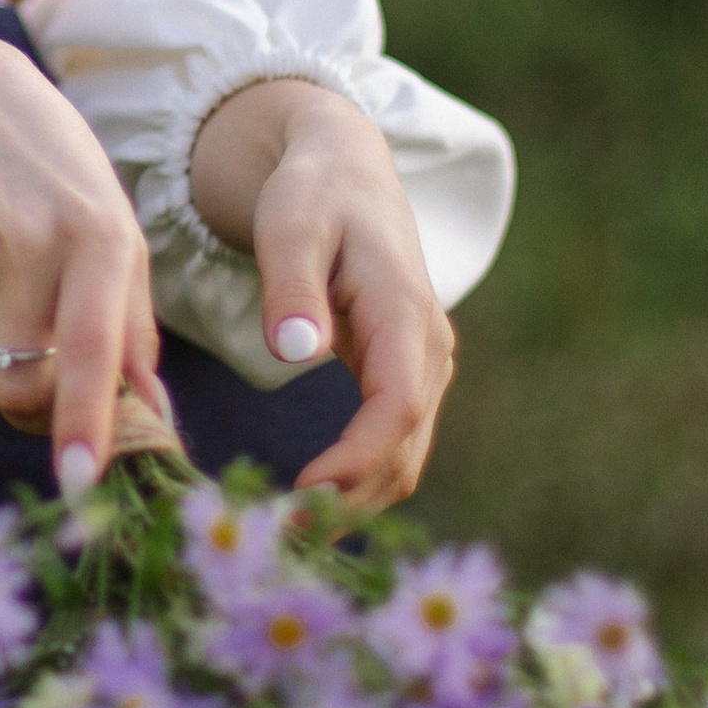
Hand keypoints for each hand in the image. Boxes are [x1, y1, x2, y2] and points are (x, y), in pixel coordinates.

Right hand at [0, 16, 161, 478]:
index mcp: (96, 233)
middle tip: (50, 388)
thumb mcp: (114, 229)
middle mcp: (27, 242)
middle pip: (25, 384)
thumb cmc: (57, 178)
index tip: (83, 481)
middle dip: (39, 408)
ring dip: (0, 365)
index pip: (89, 348)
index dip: (86, 421)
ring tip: (10, 299)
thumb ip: (134, 326)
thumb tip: (150, 416)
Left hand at [189, 79, 456, 511]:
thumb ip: (292, 285)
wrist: (344, 168)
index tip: (303, 495)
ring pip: (402, 458)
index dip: (356, 461)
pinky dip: (354, 483)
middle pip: (404, 449)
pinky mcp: (401, 377)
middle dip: (349, 502)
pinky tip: (305, 504)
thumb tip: (297, 351)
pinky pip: (390, 446)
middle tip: (280, 538)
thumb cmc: (312, 193)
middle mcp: (427, 349)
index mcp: (405, 313)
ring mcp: (421, 367)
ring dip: (352, 503)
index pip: (396, 407)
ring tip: (286, 534)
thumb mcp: (292, 224)